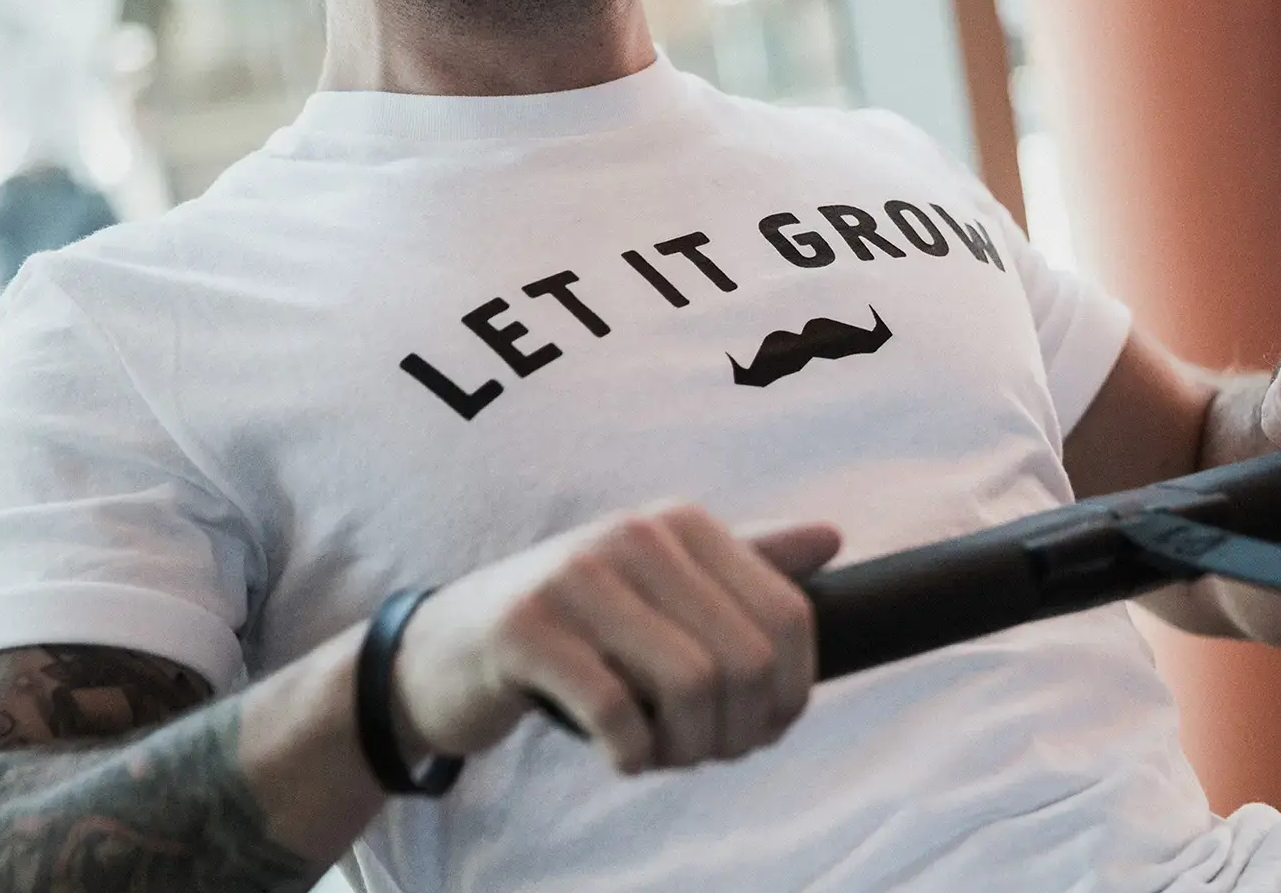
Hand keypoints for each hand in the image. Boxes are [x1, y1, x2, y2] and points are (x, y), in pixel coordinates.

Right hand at [389, 503, 840, 774]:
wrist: (448, 650)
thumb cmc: (576, 627)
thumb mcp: (662, 589)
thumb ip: (745, 566)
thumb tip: (832, 537)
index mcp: (682, 524)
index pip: (788, 617)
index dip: (792, 693)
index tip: (761, 728)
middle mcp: (636, 535)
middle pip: (748, 659)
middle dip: (740, 730)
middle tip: (707, 753)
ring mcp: (576, 575)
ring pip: (693, 686)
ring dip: (689, 748)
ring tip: (664, 754)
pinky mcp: (525, 627)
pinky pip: (618, 711)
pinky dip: (633, 755)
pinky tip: (620, 756)